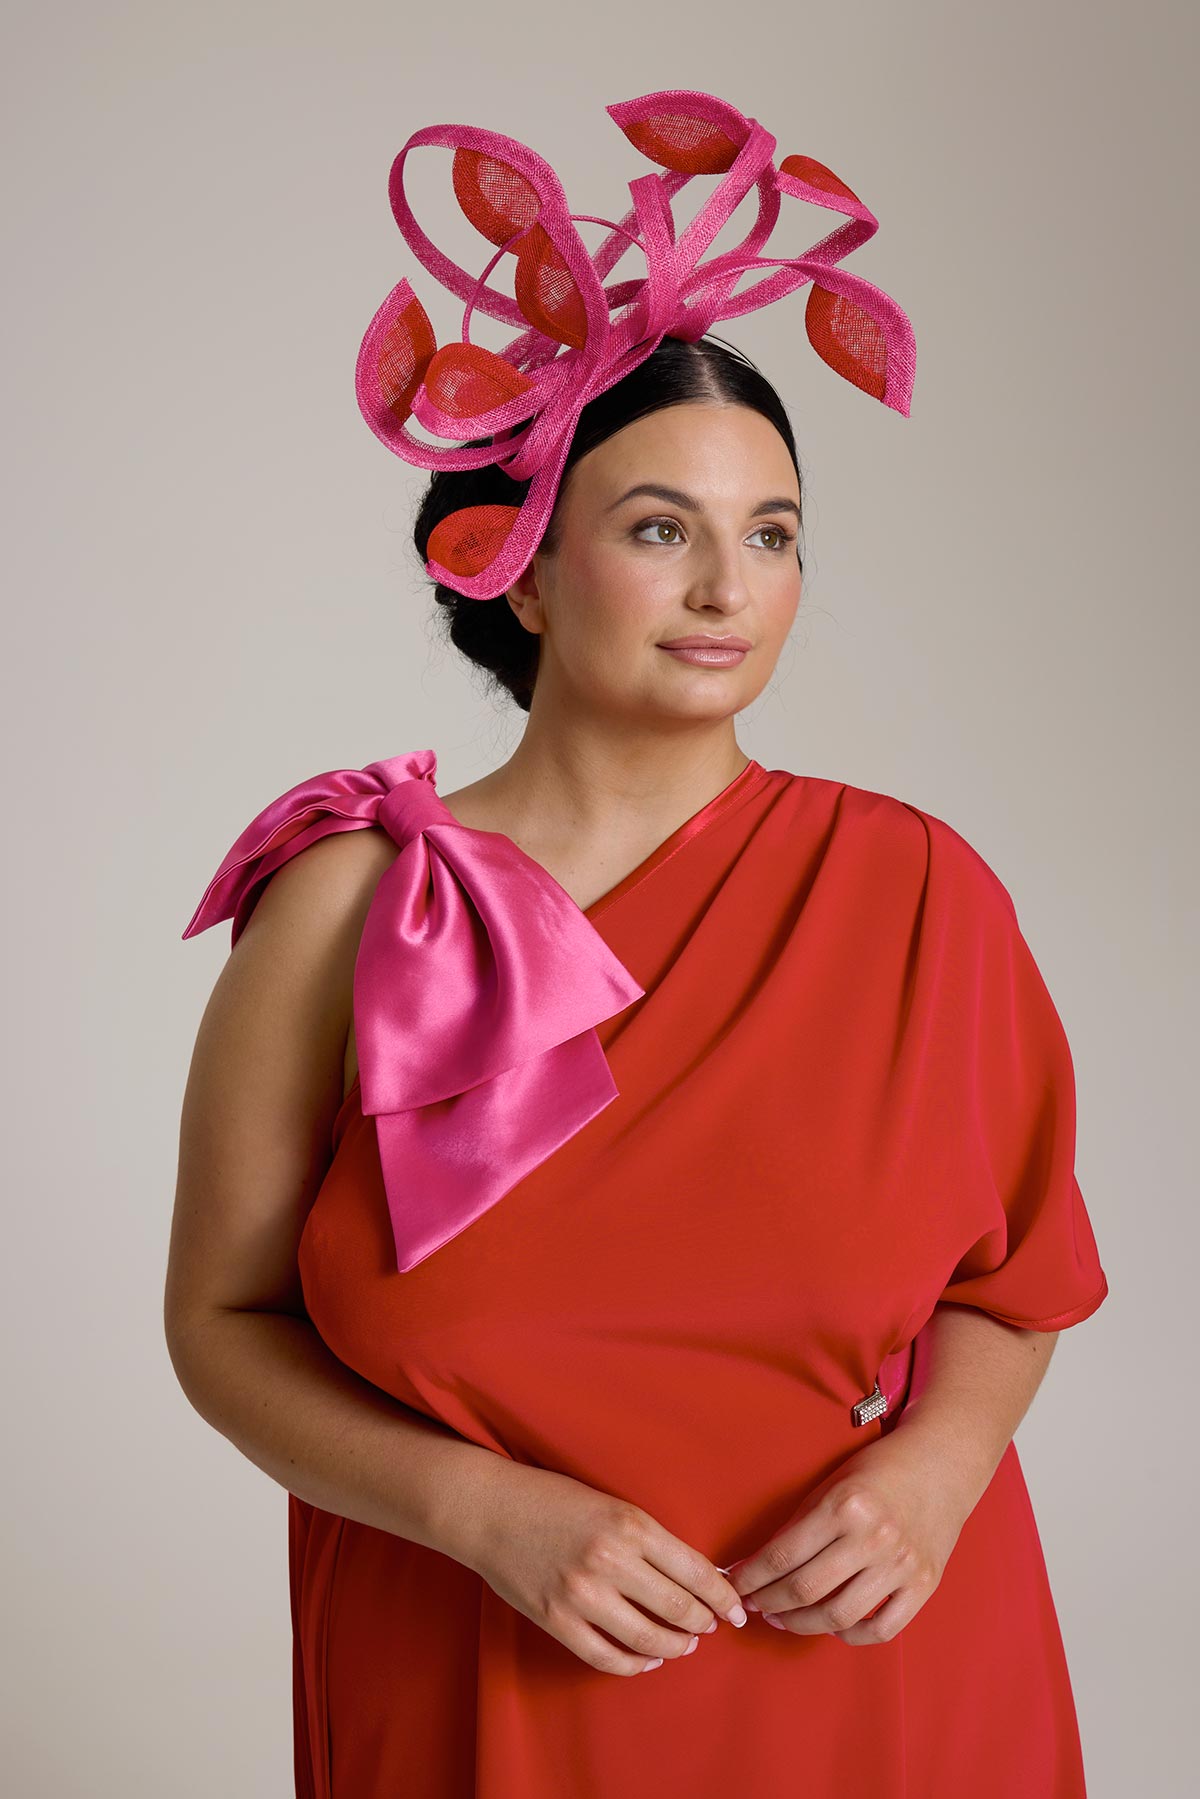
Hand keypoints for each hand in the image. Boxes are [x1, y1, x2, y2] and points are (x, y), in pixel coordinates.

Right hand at [459, 1460, 748, 1674]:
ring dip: (674, 1647)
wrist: (489, 1508)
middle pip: (678, 1609)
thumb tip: (695, 1574)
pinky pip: (606, 1657)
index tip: (736, 1610)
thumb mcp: (611, 1504)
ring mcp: (582, 1595)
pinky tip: (645, 1660)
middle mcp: (610, 1561)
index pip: (696, 1571)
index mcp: (630, 1524)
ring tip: (683, 1644)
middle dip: (703, 1624)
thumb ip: (650, 1539)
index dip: (723, 1597)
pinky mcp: (556, 1621)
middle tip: (711, 1627)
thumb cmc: (553, 1499)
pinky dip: (634, 1665)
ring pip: (648, 1640)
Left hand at [724, 1426, 974, 1645]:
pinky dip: (850, 1635)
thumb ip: (799, 1525)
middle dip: (768, 1602)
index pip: (783, 1555)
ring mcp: (902, 1565)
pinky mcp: (925, 1585)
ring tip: (782, 1618)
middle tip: (752, 1605)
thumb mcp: (831, 1485)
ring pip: (838, 1616)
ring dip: (800, 1624)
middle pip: (805, 1589)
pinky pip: (881, 1629)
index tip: (734, 1585)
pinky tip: (831, 1626)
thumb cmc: (877, 1471)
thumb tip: (758, 1566)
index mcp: (845, 1505)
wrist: (939, 1465)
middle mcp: (874, 1537)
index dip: (751, 1577)